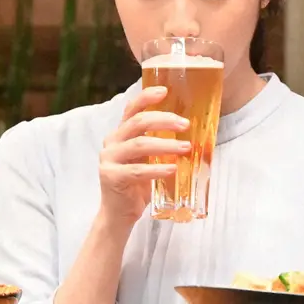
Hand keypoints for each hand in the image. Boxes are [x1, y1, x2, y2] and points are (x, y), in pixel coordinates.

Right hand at [98, 86, 188, 225]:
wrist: (119, 213)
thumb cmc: (138, 183)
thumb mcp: (149, 158)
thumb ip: (160, 143)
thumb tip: (194, 132)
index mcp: (121, 133)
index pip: (132, 109)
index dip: (146, 97)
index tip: (165, 90)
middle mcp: (112, 142)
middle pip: (138, 122)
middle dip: (164, 120)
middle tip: (186, 124)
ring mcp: (109, 159)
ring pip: (139, 144)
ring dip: (166, 145)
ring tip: (186, 147)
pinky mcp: (112, 177)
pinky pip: (138, 170)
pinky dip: (158, 169)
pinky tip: (173, 169)